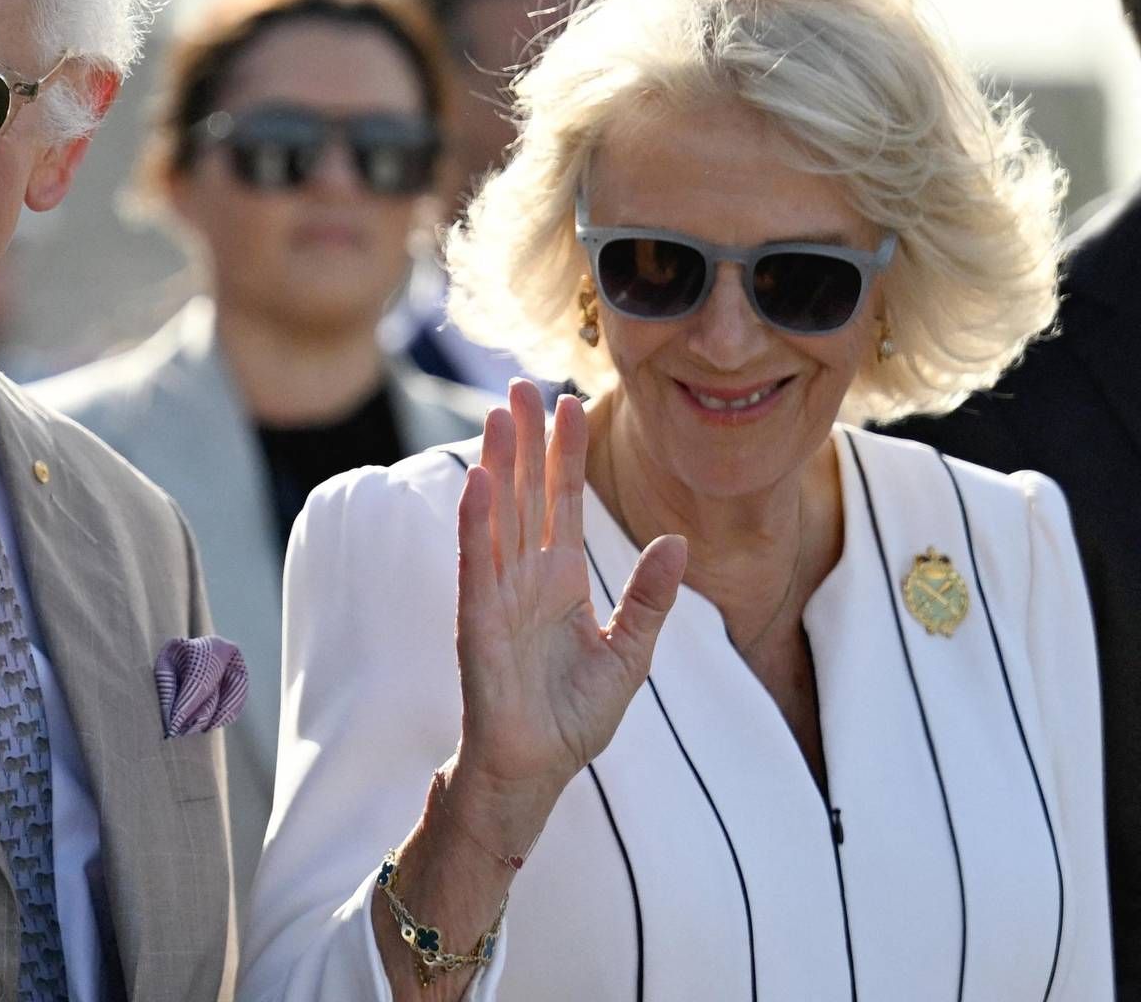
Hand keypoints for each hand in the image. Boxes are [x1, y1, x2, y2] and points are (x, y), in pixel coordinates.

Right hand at [450, 381, 686, 817]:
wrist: (537, 770)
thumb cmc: (573, 718)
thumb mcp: (631, 654)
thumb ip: (650, 598)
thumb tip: (679, 540)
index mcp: (561, 581)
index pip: (562, 503)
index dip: (565, 453)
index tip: (570, 402)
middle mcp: (525, 577)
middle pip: (524, 493)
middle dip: (524, 440)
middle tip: (521, 384)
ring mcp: (498, 595)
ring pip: (498, 516)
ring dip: (497, 464)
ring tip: (499, 414)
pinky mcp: (478, 621)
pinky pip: (477, 563)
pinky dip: (476, 522)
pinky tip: (479, 481)